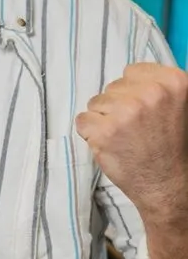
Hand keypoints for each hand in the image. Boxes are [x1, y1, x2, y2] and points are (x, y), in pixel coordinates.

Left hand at [76, 63, 187, 227]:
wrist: (167, 186)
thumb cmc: (170, 147)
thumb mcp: (177, 105)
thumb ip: (157, 85)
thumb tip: (129, 73)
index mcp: (173, 82)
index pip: (132, 71)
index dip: (132, 92)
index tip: (142, 110)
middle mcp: (151, 93)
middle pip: (113, 86)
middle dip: (118, 106)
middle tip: (136, 129)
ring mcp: (126, 112)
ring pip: (96, 102)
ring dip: (104, 120)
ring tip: (125, 138)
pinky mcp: (105, 132)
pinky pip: (82, 120)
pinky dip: (91, 133)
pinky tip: (111, 145)